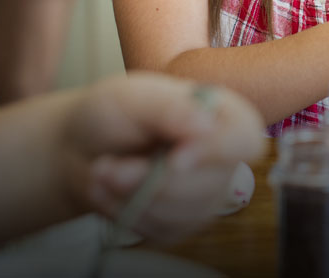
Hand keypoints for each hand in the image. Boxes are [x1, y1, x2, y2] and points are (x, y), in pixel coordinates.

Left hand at [61, 74, 264, 242]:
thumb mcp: (133, 97)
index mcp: (222, 116)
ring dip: (133, 197)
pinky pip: (162, 230)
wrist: (84, 148)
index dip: (217, 152)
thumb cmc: (114, 114)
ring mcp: (205, 194)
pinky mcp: (182, 222)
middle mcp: (221, 158)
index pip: (245, 141)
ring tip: (103, 171)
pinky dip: (127, 214)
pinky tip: (111, 192)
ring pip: (184, 213)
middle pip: (208, 185)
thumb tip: (206, 125)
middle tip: (108, 166)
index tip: (174, 159)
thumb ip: (168, 107)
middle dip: (150, 181)